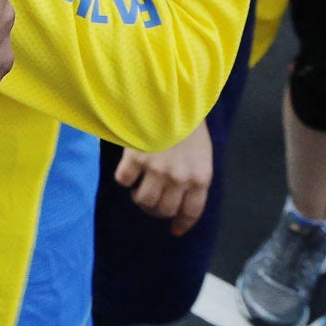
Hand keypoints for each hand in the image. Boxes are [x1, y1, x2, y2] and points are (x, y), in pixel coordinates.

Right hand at [115, 121, 213, 235]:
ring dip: (140, 196)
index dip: (181, 223)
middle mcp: (180, 178)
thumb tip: (182, 207)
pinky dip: (124, 176)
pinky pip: (124, 180)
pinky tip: (128, 168)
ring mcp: (157, 169)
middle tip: (153, 198)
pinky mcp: (136, 158)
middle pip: (164, 210)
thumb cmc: (188, 124)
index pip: (191, 212)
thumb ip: (195, 177)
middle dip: (157, 209)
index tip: (174, 229)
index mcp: (200, 177)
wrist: (171, 96)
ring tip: (139, 185)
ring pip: (143, 201)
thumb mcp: (201, 153)